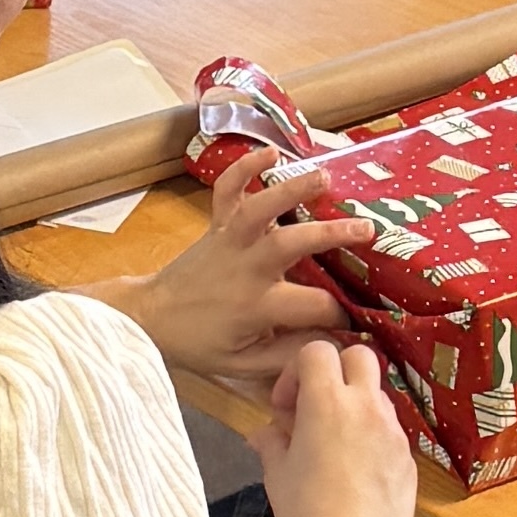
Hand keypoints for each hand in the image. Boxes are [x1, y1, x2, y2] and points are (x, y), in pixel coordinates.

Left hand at [135, 153, 367, 399]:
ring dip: (291, 189)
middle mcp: (245, 268)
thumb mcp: (244, 365)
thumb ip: (288, 355)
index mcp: (256, 307)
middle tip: (367, 227)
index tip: (358, 318)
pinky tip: (270, 151)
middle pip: (290, 244)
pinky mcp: (216, 224)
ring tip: (325, 176)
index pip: (313, 306)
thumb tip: (333, 343)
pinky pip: (227, 190)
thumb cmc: (200, 343)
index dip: (342, 313)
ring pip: (259, 208)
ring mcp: (229, 241)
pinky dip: (244, 168)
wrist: (150, 317)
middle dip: (329, 234)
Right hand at [258, 334, 415, 516]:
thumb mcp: (277, 473)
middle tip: (316, 406)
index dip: (297, 370)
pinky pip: (391, 431)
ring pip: (378, 395)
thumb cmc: (306, 512)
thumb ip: (271, 442)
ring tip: (335, 444)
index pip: (318, 350)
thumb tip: (264, 434)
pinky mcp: (409, 457)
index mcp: (327, 402)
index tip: (287, 405)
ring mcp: (393, 431)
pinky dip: (373, 436)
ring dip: (356, 405)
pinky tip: (357, 470)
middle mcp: (366, 407)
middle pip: (360, 356)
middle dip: (336, 371)